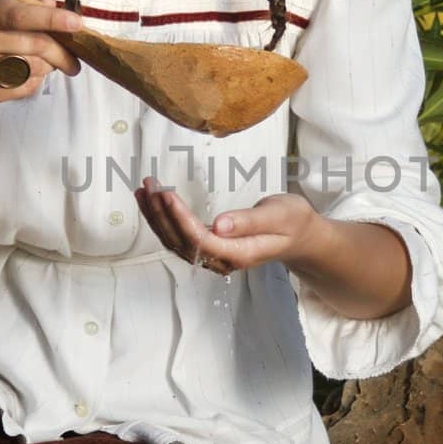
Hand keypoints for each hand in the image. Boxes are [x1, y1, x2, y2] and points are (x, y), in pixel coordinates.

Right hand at [0, 0, 85, 110]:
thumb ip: (20, 2)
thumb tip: (52, 4)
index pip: (19, 14)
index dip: (51, 19)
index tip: (77, 23)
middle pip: (34, 45)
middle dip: (62, 53)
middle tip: (75, 61)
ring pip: (33, 67)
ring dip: (48, 67)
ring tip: (44, 64)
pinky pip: (24, 87)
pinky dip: (34, 82)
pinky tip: (26, 76)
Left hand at [135, 177, 317, 275]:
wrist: (299, 236)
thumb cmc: (292, 222)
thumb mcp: (278, 215)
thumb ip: (249, 221)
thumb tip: (220, 225)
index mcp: (239, 253)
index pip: (200, 239)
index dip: (179, 218)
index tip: (166, 193)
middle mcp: (222, 260)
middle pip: (181, 241)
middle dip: (161, 213)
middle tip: (149, 183)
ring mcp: (214, 257)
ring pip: (175, 241)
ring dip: (156, 217)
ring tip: (143, 189)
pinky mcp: (209, 248)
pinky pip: (179, 237)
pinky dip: (162, 220)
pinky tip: (152, 202)